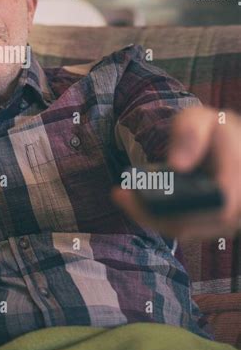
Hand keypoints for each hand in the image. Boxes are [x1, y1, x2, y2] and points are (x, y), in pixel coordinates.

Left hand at [112, 106, 240, 239]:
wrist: (225, 145)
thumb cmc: (213, 130)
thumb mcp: (202, 119)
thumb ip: (190, 133)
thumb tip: (177, 166)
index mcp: (240, 174)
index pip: (218, 205)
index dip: (182, 206)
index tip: (145, 194)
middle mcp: (239, 206)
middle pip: (193, 223)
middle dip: (152, 212)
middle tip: (120, 194)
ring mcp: (229, 221)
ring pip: (185, 230)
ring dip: (150, 216)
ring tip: (123, 196)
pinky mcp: (211, 227)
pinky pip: (182, 229)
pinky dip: (156, 217)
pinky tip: (134, 202)